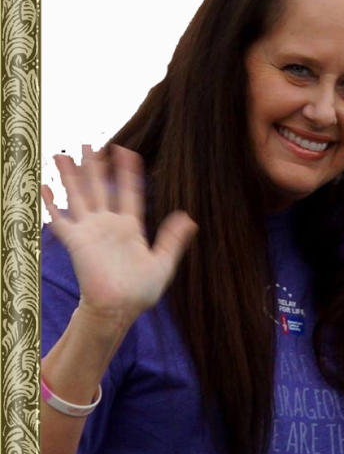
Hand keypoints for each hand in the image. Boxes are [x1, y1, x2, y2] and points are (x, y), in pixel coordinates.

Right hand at [42, 144, 197, 325]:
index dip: (127, 172)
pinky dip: (52, 204)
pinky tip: (44, 186)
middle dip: (94, 166)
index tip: (127, 151)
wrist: (118, 310)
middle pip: (99, 188)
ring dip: (71, 176)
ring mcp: (90, 231)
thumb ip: (173, 239)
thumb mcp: (163, 263)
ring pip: (78, 196)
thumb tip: (189, 218)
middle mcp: (108, 225)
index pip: (128, 192)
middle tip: (89, 144)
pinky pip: (60, 220)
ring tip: (64, 155)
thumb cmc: (140, 292)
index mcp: (130, 227)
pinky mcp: (75, 242)